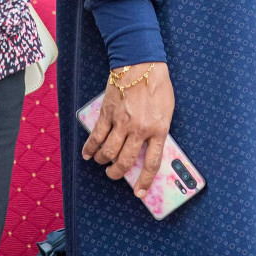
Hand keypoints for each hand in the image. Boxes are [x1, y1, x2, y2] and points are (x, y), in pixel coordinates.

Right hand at [82, 62, 173, 197]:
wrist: (141, 62)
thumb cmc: (157, 83)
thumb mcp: (167, 110)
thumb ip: (159, 129)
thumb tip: (150, 146)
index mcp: (158, 129)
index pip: (151, 163)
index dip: (145, 181)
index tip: (140, 193)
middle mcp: (139, 129)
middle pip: (125, 161)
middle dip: (117, 173)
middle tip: (115, 174)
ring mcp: (121, 122)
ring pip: (108, 152)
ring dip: (104, 162)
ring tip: (103, 163)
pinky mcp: (107, 113)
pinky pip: (96, 137)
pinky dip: (90, 148)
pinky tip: (87, 154)